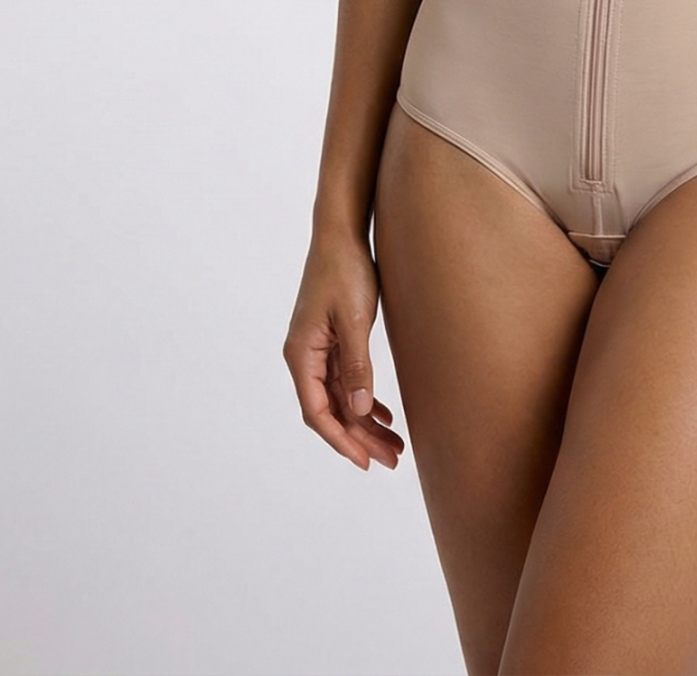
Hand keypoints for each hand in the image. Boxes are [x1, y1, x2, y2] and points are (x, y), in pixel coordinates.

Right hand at [283, 233, 405, 470]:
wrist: (342, 234)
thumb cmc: (345, 270)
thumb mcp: (354, 319)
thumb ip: (356, 365)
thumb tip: (359, 411)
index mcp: (302, 354)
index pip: (317, 412)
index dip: (341, 440)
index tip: (365, 463)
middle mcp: (305, 357)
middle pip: (331, 411)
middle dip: (360, 439)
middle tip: (392, 460)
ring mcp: (318, 350)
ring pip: (341, 399)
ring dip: (365, 423)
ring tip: (395, 445)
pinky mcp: (332, 340)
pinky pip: (345, 381)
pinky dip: (364, 400)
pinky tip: (384, 415)